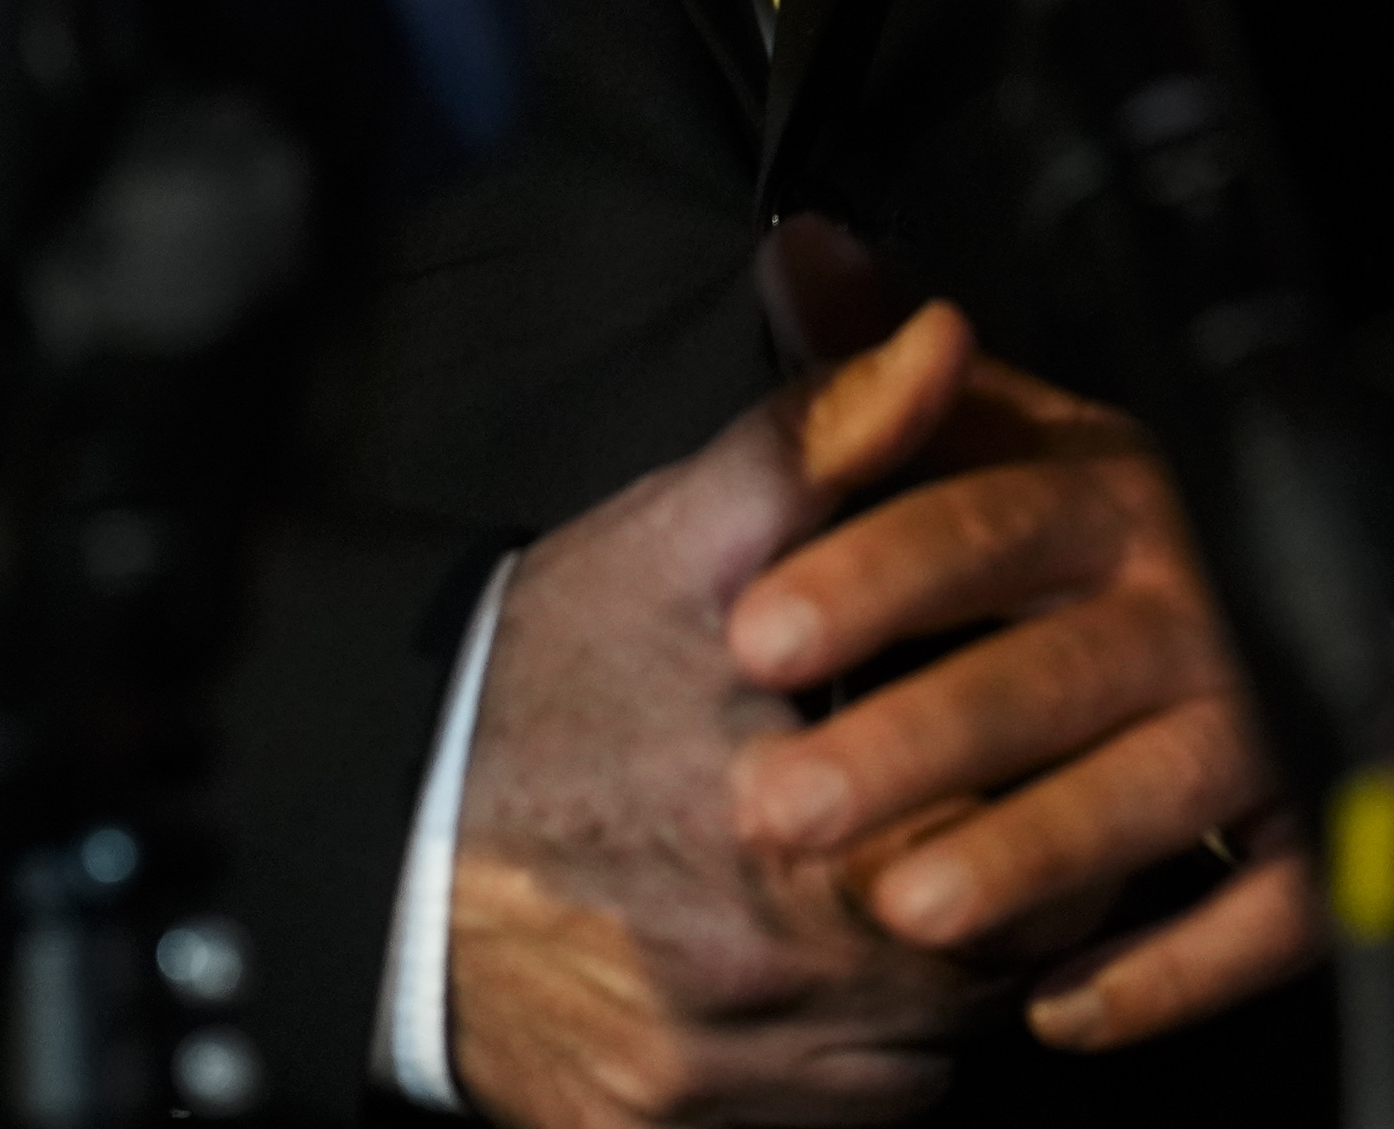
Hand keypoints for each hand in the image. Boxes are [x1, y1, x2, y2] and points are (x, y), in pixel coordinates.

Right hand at [447, 309, 991, 1128]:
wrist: (358, 821)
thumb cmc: (535, 672)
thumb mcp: (675, 536)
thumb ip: (822, 439)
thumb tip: (942, 344)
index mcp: (784, 832)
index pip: (1014, 854)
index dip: (1035, 795)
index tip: (1025, 753)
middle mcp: (752, 985)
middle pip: (968, 972)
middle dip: (990, 898)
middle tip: (968, 822)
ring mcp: (699, 1079)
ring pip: (900, 1066)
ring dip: (918, 992)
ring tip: (888, 893)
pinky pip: (806, 1125)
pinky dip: (831, 1068)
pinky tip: (807, 980)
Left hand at [727, 311, 1322, 1057]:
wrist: (1329, 617)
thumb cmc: (1108, 543)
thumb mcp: (1009, 438)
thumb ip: (888, 371)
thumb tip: (798, 244)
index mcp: (1112, 490)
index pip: (991, 519)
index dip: (876, 574)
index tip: (751, 638)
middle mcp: (1195, 595)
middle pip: (1057, 667)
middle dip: (921, 737)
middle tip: (781, 806)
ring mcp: (1266, 714)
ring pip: (1154, 786)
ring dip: (1036, 852)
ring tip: (910, 911)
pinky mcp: (1319, 830)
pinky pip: (1262, 910)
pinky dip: (1172, 967)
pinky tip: (1060, 1011)